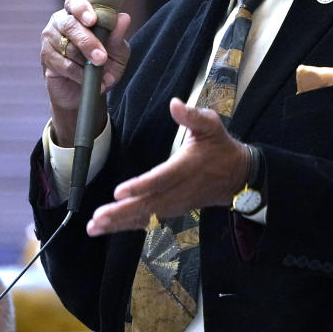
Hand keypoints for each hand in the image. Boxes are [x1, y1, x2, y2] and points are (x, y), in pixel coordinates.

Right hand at [40, 0, 130, 144]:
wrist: (89, 91)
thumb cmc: (104, 65)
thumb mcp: (117, 52)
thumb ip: (117, 36)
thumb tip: (124, 18)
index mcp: (78, 13)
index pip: (75, 3)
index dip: (82, 9)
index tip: (93, 21)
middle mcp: (61, 22)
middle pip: (70, 25)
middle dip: (87, 42)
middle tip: (101, 58)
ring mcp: (50, 39)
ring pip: (66, 46)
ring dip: (85, 62)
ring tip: (100, 73)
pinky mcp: (46, 58)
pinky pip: (63, 64)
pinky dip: (78, 73)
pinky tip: (87, 79)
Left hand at [86, 98, 250, 235]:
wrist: (237, 176)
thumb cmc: (220, 147)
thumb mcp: (210, 125)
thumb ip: (192, 115)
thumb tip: (174, 103)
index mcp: (186, 168)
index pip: (161, 179)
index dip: (140, 186)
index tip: (119, 192)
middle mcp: (179, 191)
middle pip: (148, 204)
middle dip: (121, 213)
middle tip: (97, 218)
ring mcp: (176, 204)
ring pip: (146, 216)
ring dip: (120, 223)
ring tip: (95, 227)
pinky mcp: (172, 210)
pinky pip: (149, 220)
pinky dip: (128, 226)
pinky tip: (108, 228)